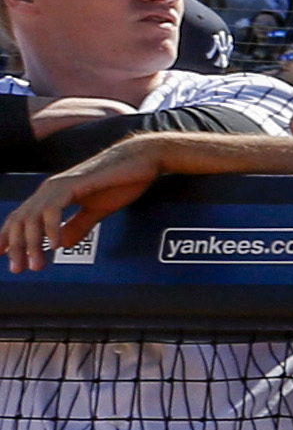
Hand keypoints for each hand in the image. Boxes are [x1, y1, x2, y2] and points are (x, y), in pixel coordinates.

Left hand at [0, 147, 159, 271]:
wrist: (141, 160)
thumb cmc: (122, 181)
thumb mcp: (97, 210)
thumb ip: (78, 226)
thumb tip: (61, 244)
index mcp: (53, 195)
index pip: (22, 218)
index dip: (8, 237)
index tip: (3, 256)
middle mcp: (50, 189)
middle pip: (21, 220)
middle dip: (16, 247)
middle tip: (18, 268)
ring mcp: (59, 186)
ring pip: (33, 217)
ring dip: (32, 243)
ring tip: (36, 263)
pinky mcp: (73, 184)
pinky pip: (54, 209)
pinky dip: (51, 228)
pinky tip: (55, 244)